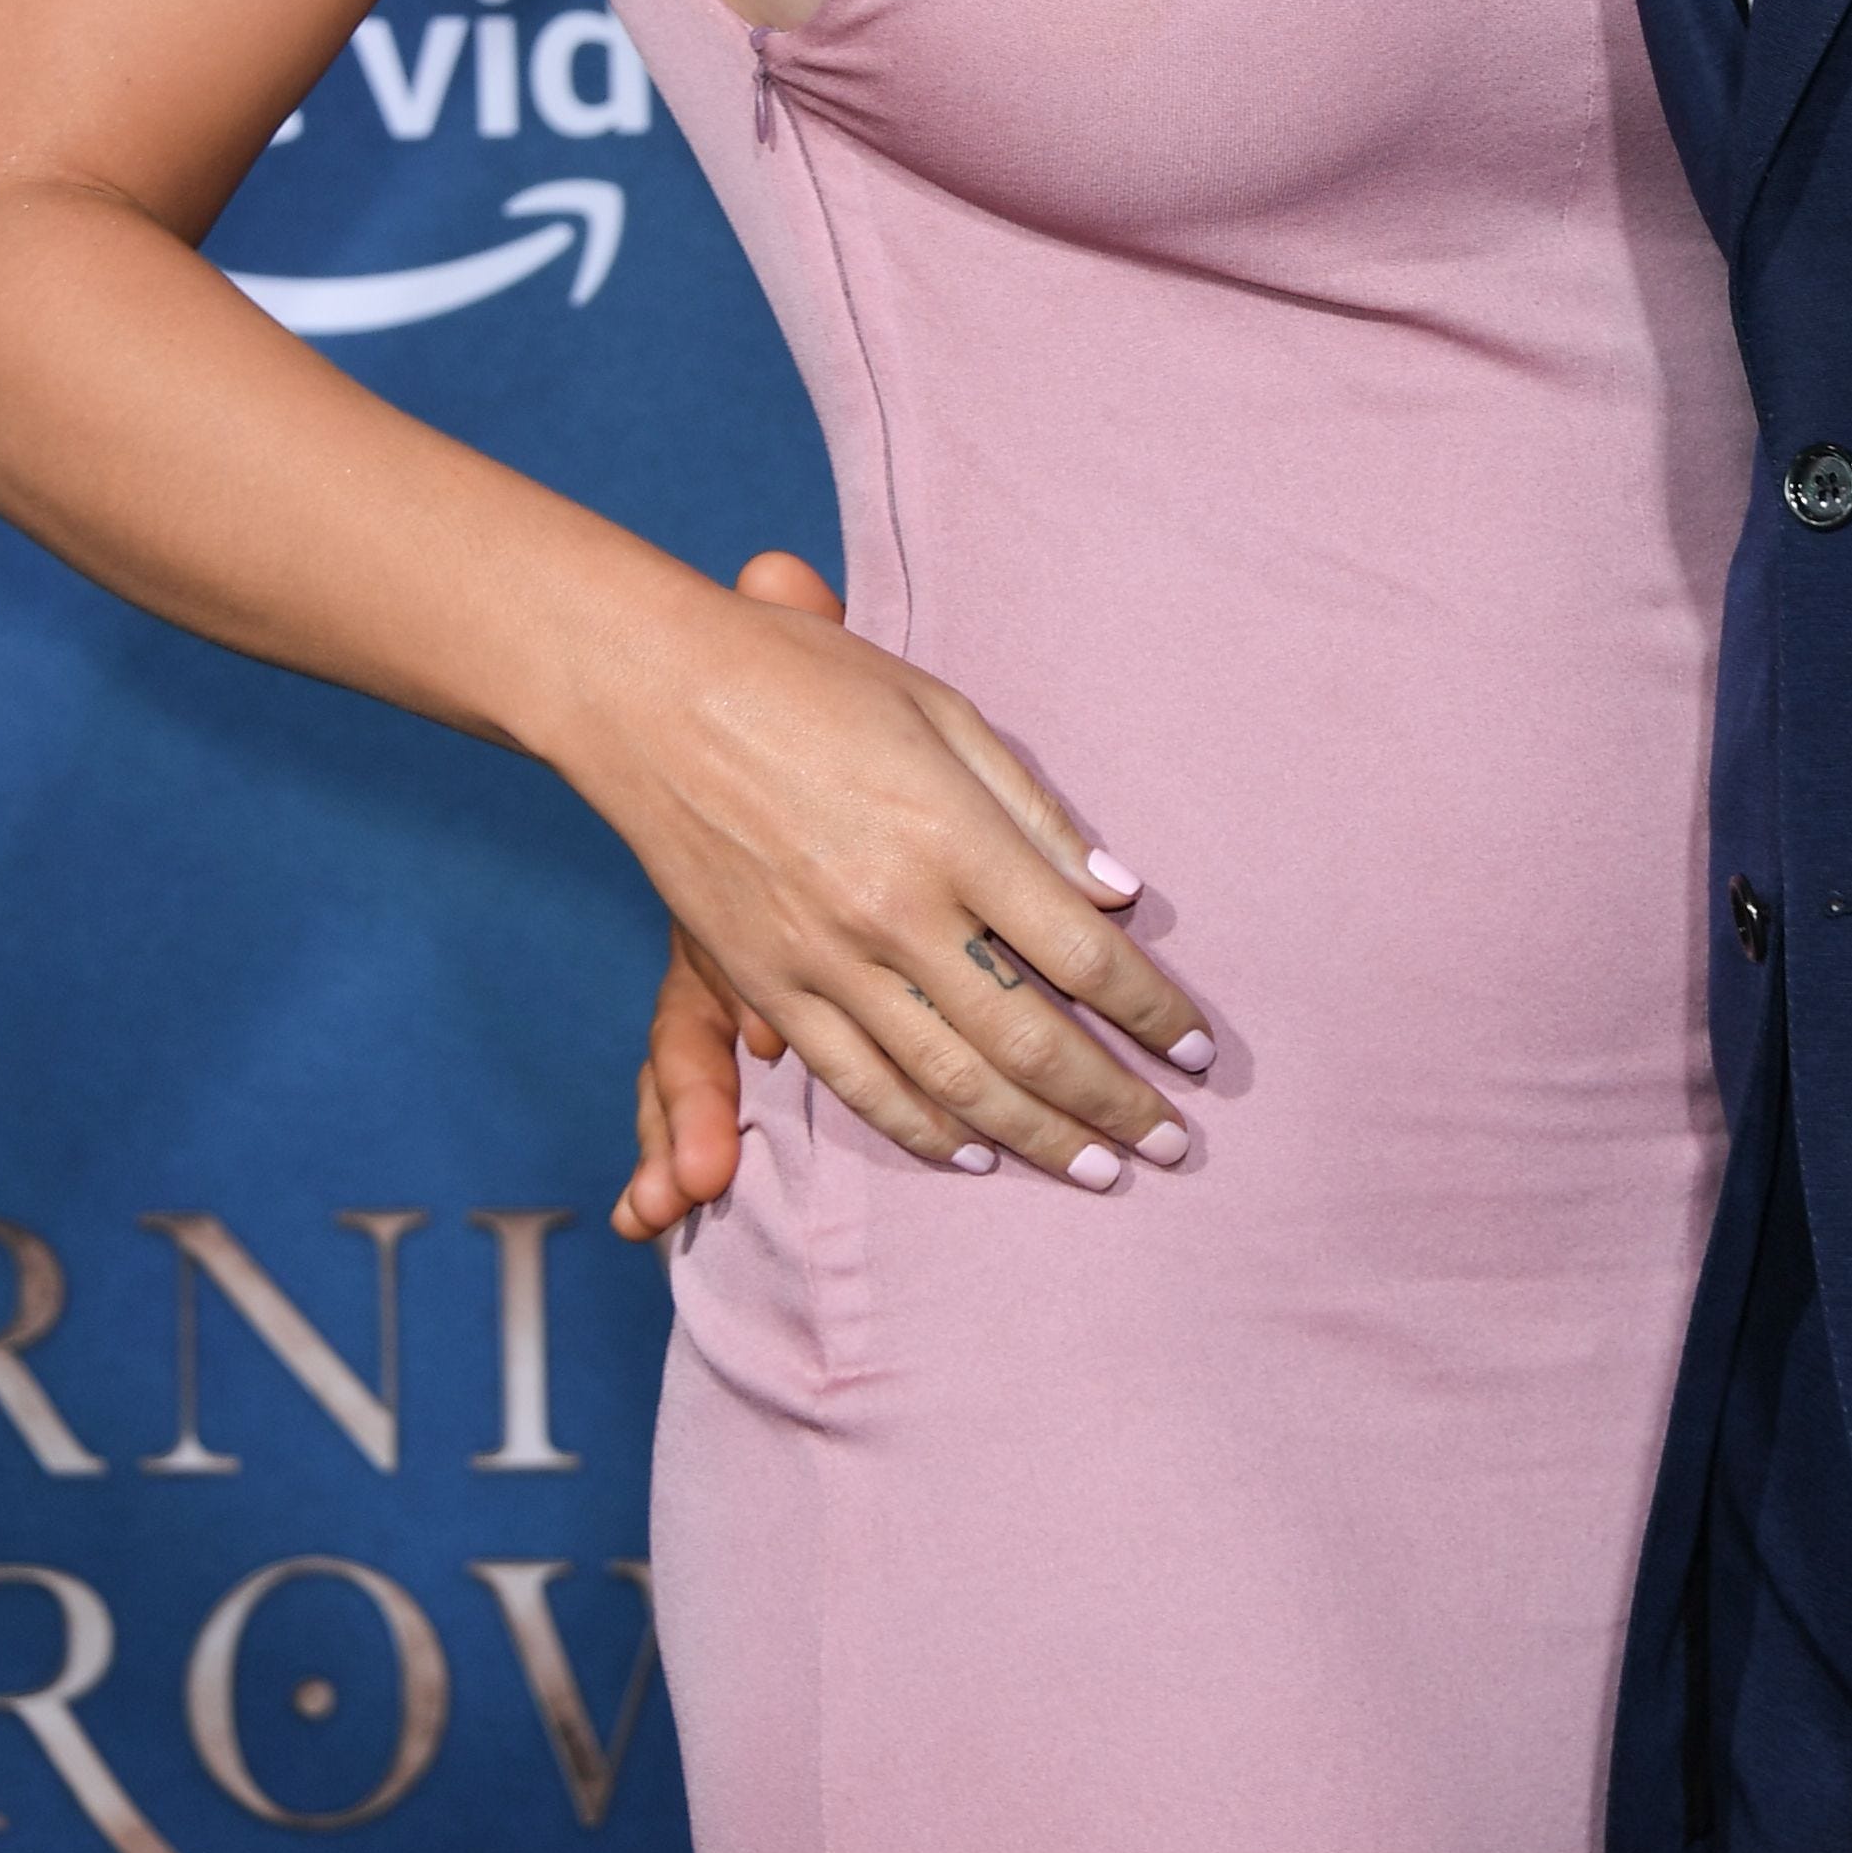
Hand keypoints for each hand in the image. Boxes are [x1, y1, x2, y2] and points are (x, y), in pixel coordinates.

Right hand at [569, 545, 1211, 1199]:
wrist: (652, 693)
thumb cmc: (809, 680)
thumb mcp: (943, 713)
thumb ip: (1033, 811)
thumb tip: (1120, 891)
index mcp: (955, 836)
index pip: (1084, 954)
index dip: (1153, 1014)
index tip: (1199, 1052)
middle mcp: (897, 912)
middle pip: (1031, 1039)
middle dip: (1114, 1102)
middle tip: (1174, 1146)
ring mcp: (826, 959)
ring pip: (952, 1083)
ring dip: (1036, 1137)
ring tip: (1100, 1172)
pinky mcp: (765, 985)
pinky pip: (857, 1083)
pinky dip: (923, 1131)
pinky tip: (974, 1157)